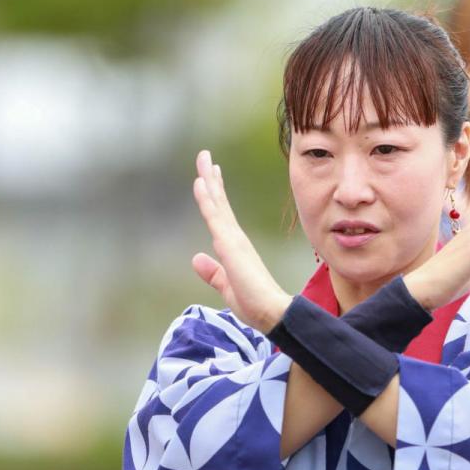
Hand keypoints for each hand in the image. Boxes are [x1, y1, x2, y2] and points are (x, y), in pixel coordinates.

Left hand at [191, 151, 290, 332]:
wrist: (273, 313)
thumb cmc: (255, 305)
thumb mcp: (227, 288)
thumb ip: (212, 273)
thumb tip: (196, 258)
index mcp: (234, 248)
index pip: (221, 216)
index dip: (214, 195)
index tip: (210, 176)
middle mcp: (235, 239)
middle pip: (219, 203)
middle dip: (211, 179)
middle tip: (205, 156)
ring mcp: (234, 240)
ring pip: (217, 204)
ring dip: (208, 180)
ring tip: (204, 158)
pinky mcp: (231, 246)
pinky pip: (215, 217)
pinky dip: (207, 198)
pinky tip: (201, 183)